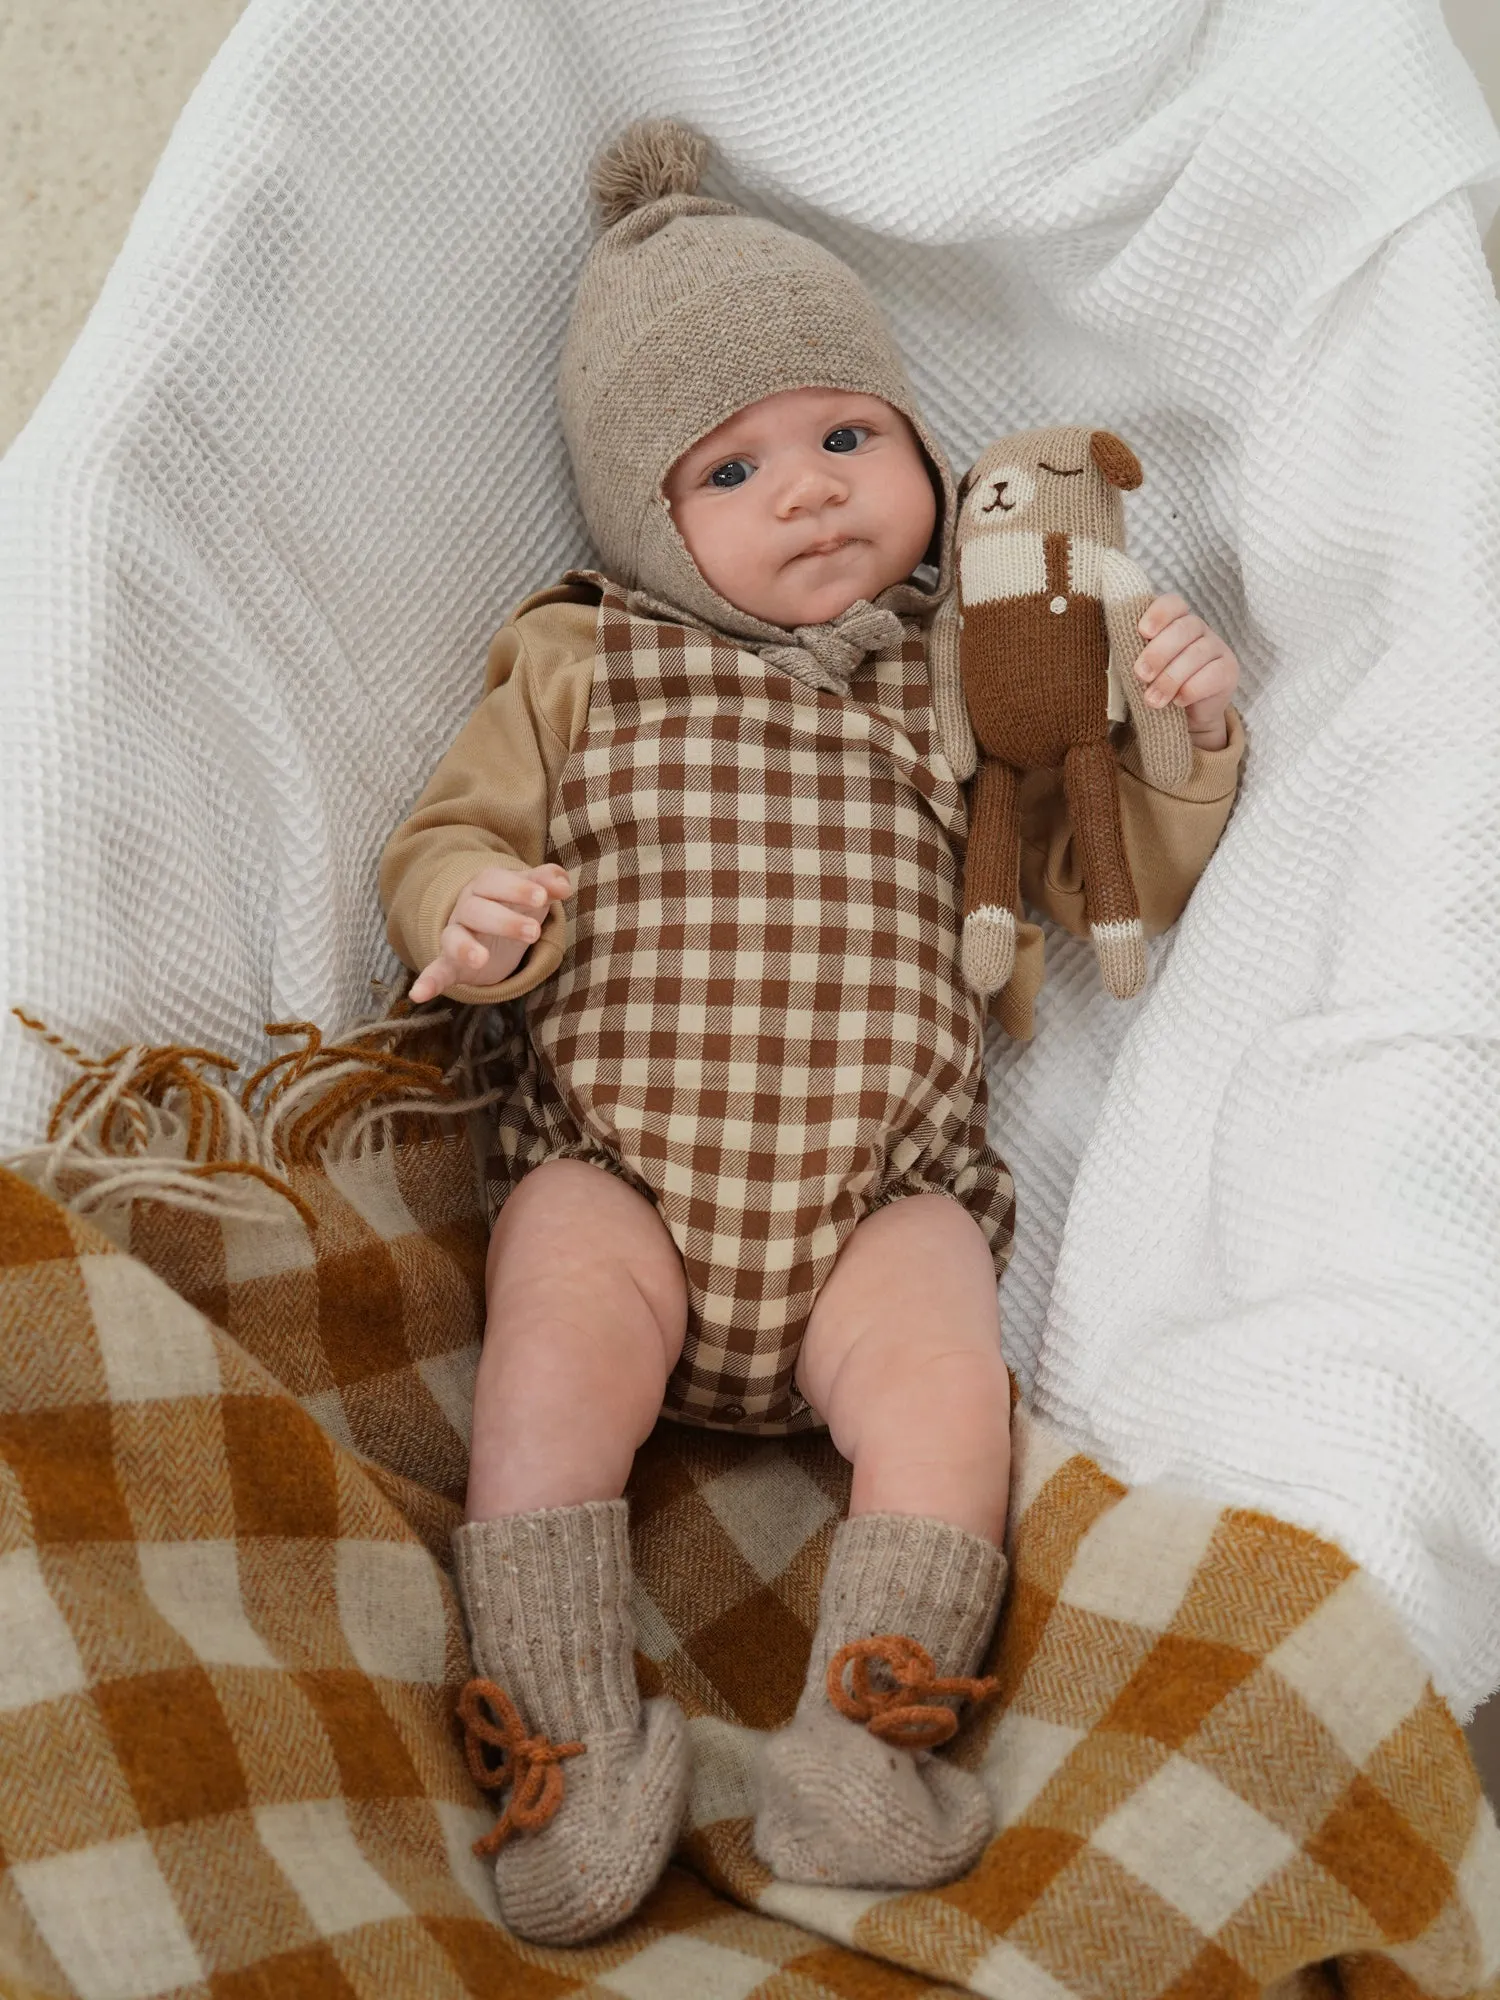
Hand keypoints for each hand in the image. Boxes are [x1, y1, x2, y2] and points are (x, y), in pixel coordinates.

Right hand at [410, 862, 572, 1003]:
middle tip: (533, 933)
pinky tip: (418, 995)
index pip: (495, 881)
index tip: (542, 898)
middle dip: (504, 920)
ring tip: (481, 959)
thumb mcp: (531, 893)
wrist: (488, 926)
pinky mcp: (450, 964)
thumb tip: (564, 884)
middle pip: (477, 909)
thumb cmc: (513, 904)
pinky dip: (427, 982)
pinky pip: (435, 971)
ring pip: (454, 937)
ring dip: (465, 947)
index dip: (518, 887)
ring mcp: (456, 935)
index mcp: (485, 886)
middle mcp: (466, 908)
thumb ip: (547, 883)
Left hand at [1134, 595, 1239, 750]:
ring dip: (1170, 679)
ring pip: (1196, 654)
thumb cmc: (1155, 684)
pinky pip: (1212, 675)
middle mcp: (1198, 628)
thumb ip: (1133, 652)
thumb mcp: (1142, 667)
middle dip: (1159, 653)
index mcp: (1174, 620)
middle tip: (1141, 674)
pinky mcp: (1229, 670)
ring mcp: (1217, 647)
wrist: (1184, 716)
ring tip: (1152, 700)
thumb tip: (1116, 647)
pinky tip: (1177, 702)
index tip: (1143, 632)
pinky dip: (1191, 690)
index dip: (1159, 614)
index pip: (1172, 604)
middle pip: (1184, 629)